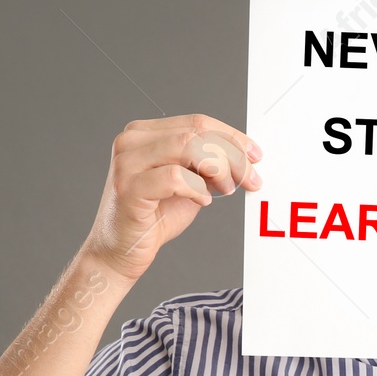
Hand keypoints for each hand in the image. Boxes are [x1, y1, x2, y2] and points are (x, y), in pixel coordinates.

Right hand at [81, 114, 262, 281]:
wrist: (120, 253)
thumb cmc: (154, 218)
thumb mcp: (188, 183)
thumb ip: (206, 164)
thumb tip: (244, 155)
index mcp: (144, 133)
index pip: (197, 122)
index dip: (232, 137)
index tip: (256, 156)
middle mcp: (131, 141)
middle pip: (196, 132)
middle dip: (232, 155)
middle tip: (250, 179)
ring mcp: (126, 162)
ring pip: (188, 147)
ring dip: (218, 169)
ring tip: (225, 190)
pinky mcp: (128, 188)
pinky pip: (175, 177)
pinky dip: (197, 189)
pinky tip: (202, 201)